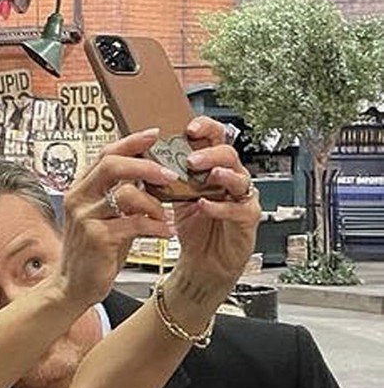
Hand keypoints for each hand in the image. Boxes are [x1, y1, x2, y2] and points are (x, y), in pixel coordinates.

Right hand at [57, 129, 177, 308]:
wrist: (74, 286)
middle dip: (146, 166)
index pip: (105, 154)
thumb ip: (122, 195)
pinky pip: (134, 223)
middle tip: (170, 174)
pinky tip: (164, 233)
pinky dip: (155, 227)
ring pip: (128, 193)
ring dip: (155, 204)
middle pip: (113, 165)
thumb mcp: (106, 217)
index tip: (155, 135)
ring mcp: (85, 217)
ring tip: (165, 216)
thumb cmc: (94, 251)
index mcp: (81, 189)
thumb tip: (153, 174)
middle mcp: (78, 198)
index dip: (131, 142)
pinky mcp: (96, 237)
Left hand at [170, 115, 260, 293]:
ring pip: (240, 178)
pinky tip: (204, 205)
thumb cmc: (193, 226)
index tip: (189, 127)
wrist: (203, 261)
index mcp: (213, 167)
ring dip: (221, 175)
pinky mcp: (247, 219)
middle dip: (210, 153)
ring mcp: (242, 197)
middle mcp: (231, 178)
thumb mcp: (175, 197)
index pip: (215, 139)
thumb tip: (140, 157)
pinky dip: (220, 206)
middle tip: (191, 159)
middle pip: (229, 154)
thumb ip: (166, 178)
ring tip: (207, 175)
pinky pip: (238, 209)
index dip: (206, 129)